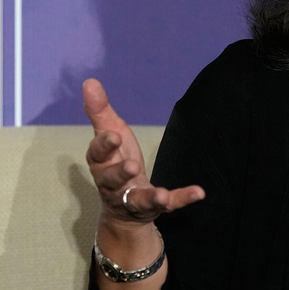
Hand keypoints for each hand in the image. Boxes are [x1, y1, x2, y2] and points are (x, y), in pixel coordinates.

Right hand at [83, 78, 204, 224]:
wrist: (122, 206)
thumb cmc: (114, 161)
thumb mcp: (109, 134)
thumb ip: (100, 111)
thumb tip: (89, 81)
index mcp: (101, 163)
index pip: (97, 154)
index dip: (104, 146)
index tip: (115, 137)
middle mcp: (113, 184)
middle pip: (112, 180)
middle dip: (120, 173)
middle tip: (131, 166)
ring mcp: (133, 199)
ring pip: (137, 199)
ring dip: (150, 197)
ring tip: (161, 195)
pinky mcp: (153, 208)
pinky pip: (169, 206)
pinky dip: (183, 198)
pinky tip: (199, 192)